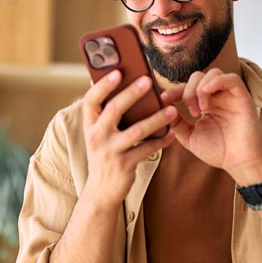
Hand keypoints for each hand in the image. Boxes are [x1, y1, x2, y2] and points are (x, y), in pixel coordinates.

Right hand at [82, 70, 176, 209]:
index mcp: (90, 124)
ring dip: (156, 119)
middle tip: (148, 80)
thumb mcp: (99, 134)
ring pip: (136, 131)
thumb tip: (120, 82)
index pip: (91, 100)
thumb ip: (106, 113)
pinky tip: (172, 134)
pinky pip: (147, 149)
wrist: (101, 191)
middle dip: (132, 93)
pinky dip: (161, 141)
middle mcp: (96, 136)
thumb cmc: (105, 154)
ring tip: (172, 110)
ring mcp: (109, 151)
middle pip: (114, 110)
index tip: (117, 71)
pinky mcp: (124, 165)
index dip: (103, 85)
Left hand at [160, 69, 261, 184]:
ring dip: (201, 88)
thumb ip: (176, 122)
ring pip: (212, 73)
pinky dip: (216, 81)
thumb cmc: (218, 151)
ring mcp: (230, 95)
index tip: (162, 100)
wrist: (239, 164)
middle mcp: (217, 96)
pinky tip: (207, 93)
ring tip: (200, 109)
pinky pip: (231, 78)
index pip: (186, 87)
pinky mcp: (242, 96)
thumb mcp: (189, 136)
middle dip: (188, 91)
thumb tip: (163, 107)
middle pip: (197, 76)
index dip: (173, 91)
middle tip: (191, 111)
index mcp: (205, 103)